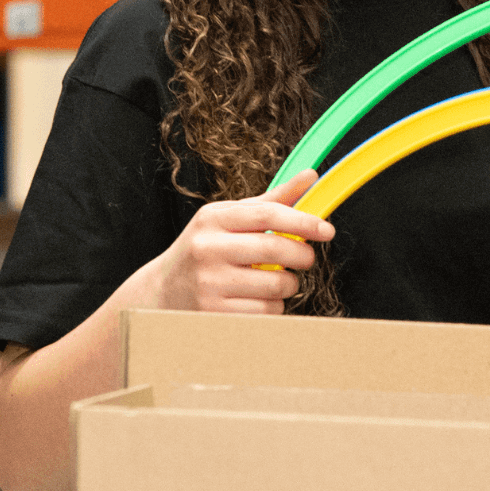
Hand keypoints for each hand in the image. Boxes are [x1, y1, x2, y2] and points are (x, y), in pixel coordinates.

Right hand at [150, 170, 332, 313]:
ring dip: (288, 284)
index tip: (327, 230)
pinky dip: (274, 307)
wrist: (162, 292)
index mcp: (213, 218)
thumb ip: (271, 201)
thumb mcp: (229, 219)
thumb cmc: (205, 250)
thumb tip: (310, 176)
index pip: (268, 215)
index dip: (303, 221)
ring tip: (275, 280)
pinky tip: (258, 299)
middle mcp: (208, 248)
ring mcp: (209, 283)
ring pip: (276, 285)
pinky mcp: (214, 314)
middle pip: (275, 250)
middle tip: (306, 257)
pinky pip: (266, 312)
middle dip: (303, 255)